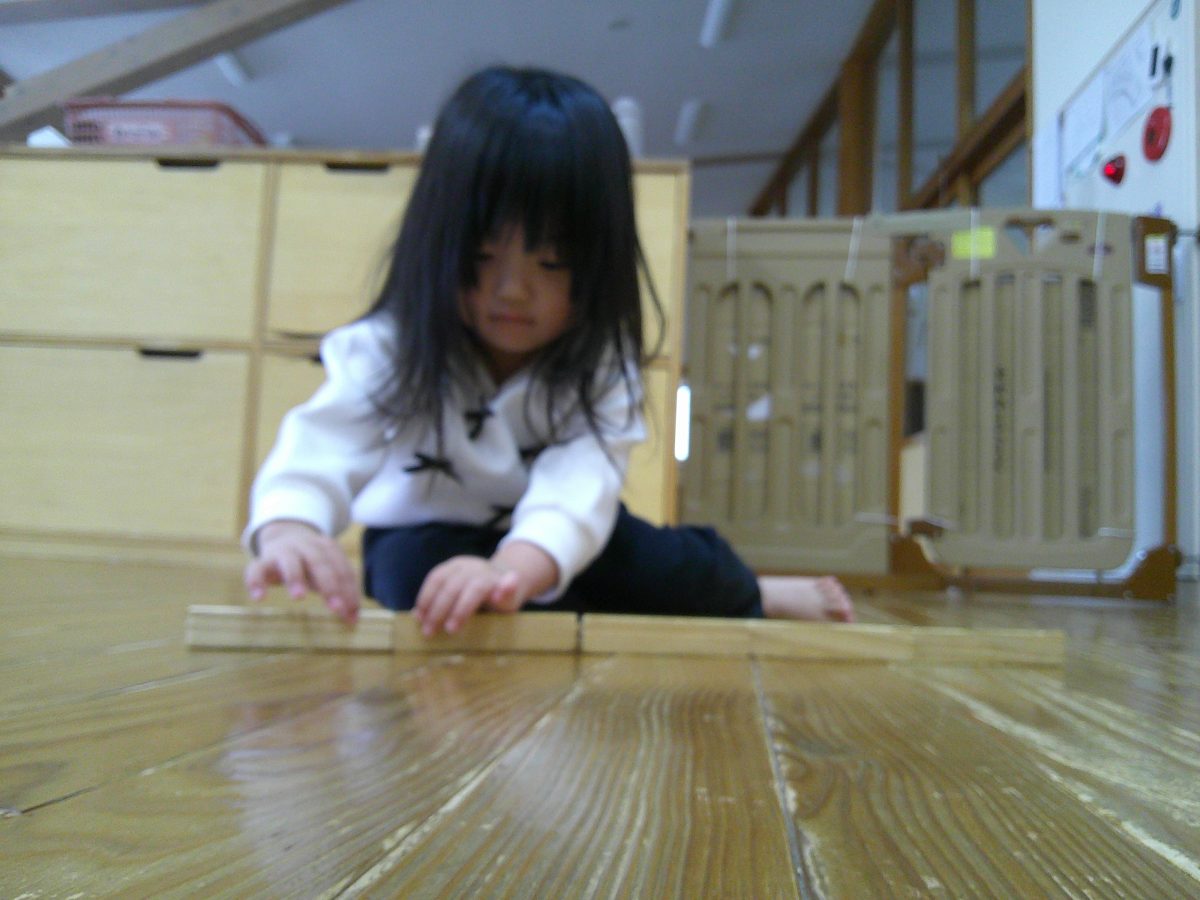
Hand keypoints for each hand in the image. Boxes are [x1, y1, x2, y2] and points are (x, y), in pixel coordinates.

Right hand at [244, 520, 359, 622]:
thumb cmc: (311, 563)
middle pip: (319, 562)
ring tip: (299, 597)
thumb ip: (340, 594)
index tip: (350, 613)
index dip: (348, 590)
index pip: (341, 568)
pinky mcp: (262, 561)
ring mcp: (283, 552)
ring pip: (290, 562)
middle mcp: (306, 546)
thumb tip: (353, 622)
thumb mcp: (326, 574)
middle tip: (336, 608)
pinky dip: (256, 582)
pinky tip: (259, 598)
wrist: (282, 535)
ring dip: (295, 578)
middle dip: (329, 584)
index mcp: (327, 548)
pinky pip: (256, 569)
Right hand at [413, 556, 523, 636]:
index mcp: (490, 577)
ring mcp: (459, 564)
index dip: (461, 609)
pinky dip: (424, 596)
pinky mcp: (448, 566)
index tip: (451, 630)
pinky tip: (419, 613)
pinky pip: (433, 578)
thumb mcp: (511, 600)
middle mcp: (474, 567)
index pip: (475, 590)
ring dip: (427, 603)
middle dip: (439, 610)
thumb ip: (508, 594)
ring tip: (421, 624)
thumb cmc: (504, 597)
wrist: (499, 576)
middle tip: (429, 633)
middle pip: (453, 586)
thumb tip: (511, 581)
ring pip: (439, 580)